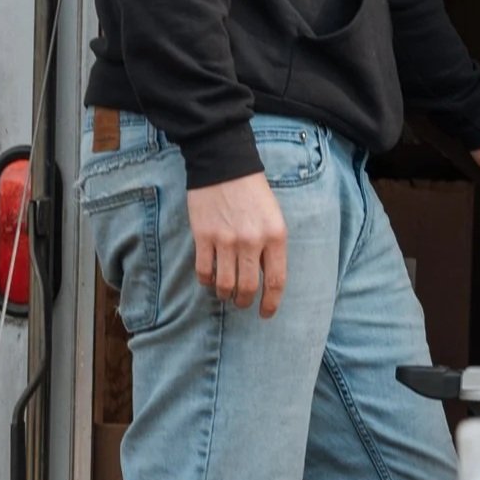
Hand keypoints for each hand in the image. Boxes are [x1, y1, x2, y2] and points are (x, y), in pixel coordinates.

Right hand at [188, 173, 288, 315]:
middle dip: (245, 302)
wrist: (225, 166)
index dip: (271, 303)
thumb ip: (271, 247)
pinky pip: (204, 271)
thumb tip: (265, 279)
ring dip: (225, 294)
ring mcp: (226, 239)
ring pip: (224, 284)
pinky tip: (209, 279)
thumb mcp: (274, 218)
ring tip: (225, 294)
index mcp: (275, 236)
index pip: (276, 281)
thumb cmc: (253, 193)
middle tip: (242, 304)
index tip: (266, 313)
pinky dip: (206, 281)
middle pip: (248, 287)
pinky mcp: (203, 236)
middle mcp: (252, 241)